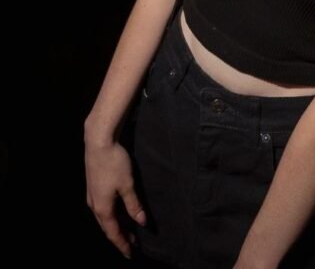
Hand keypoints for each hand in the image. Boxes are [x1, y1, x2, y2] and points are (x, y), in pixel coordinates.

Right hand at [84, 137, 146, 258]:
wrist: (98, 142)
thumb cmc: (114, 162)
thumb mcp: (128, 184)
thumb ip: (134, 205)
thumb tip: (141, 222)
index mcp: (103, 209)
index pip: (114, 233)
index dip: (123, 244)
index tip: (131, 254)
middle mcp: (94, 205)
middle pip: (108, 227)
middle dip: (120, 237)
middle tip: (132, 244)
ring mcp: (92, 196)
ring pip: (104, 218)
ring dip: (115, 226)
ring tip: (128, 231)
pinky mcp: (92, 187)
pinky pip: (102, 208)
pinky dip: (111, 215)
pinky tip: (118, 212)